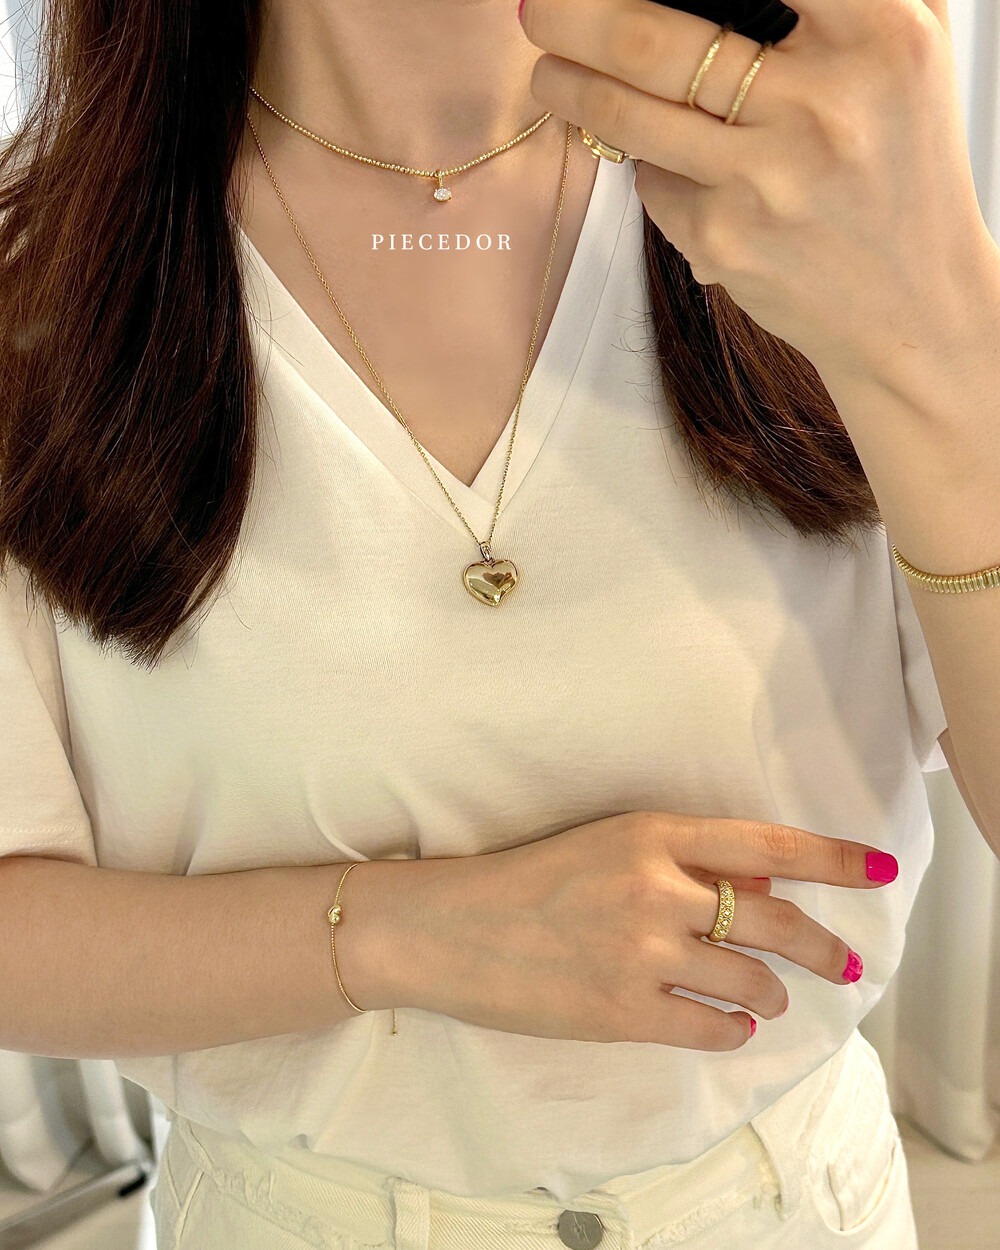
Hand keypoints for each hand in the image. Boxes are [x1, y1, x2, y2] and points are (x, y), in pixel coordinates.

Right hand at [366, 809, 893, 1050]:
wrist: (448, 930)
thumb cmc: (524, 880)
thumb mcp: (604, 845)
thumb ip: (680, 859)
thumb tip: (759, 880)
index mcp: (650, 833)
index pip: (766, 841)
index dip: (830, 857)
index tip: (875, 868)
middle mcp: (655, 887)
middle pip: (774, 917)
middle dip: (823, 946)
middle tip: (843, 965)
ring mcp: (641, 951)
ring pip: (750, 979)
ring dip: (770, 992)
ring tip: (767, 997)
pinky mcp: (622, 1009)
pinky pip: (713, 1027)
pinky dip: (732, 1029)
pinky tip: (727, 1024)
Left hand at [518, 0, 995, 386]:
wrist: (909, 304)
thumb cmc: (898, 167)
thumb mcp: (902, 56)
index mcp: (879, 38)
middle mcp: (821, 106)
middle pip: (653, 40)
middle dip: (576, 17)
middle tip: (538, 7)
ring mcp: (764, 181)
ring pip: (630, 114)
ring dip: (569, 86)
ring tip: (547, 69)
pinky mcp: (723, 240)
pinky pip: (654, 181)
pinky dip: (647, 164)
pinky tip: (663, 160)